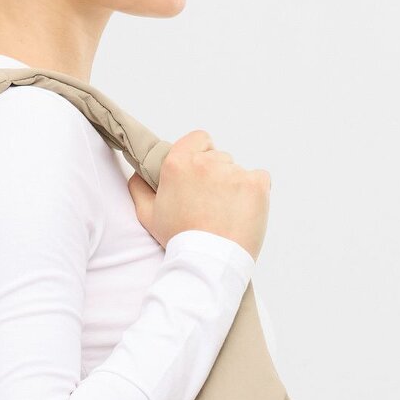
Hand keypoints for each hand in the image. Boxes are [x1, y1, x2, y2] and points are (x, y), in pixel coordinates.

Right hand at [127, 129, 269, 260]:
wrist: (209, 261)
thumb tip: (139, 173)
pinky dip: (255, 193)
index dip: (201, 153)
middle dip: (217, 176)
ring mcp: (233, 172)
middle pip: (219, 158)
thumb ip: (140, 187)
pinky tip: (243, 212)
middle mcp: (206, 162)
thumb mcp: (148, 215)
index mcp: (179, 163)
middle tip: (211, 203)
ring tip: (226, 214)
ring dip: (235, 187)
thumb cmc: (180, 240)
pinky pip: (259, 179)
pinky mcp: (256, 184)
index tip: (201, 172)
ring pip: (238, 172)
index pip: (199, 138)